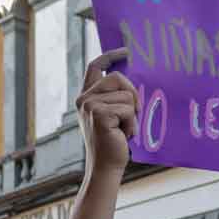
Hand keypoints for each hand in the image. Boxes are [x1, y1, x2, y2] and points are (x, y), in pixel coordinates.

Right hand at [77, 48, 138, 176]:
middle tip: (134, 115)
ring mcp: (89, 105)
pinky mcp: (99, 114)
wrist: (106, 166)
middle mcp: (84, 99)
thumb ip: (114, 97)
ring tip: (123, 130)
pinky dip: (131, 124)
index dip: (111, 55)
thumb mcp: (112, 115)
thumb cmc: (113, 142)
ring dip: (132, 115)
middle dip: (132, 95)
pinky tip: (123, 135)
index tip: (126, 51)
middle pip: (117, 77)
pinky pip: (128, 108)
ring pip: (127, 95)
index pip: (95, 66)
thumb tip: (134, 79)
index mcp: (86, 96)